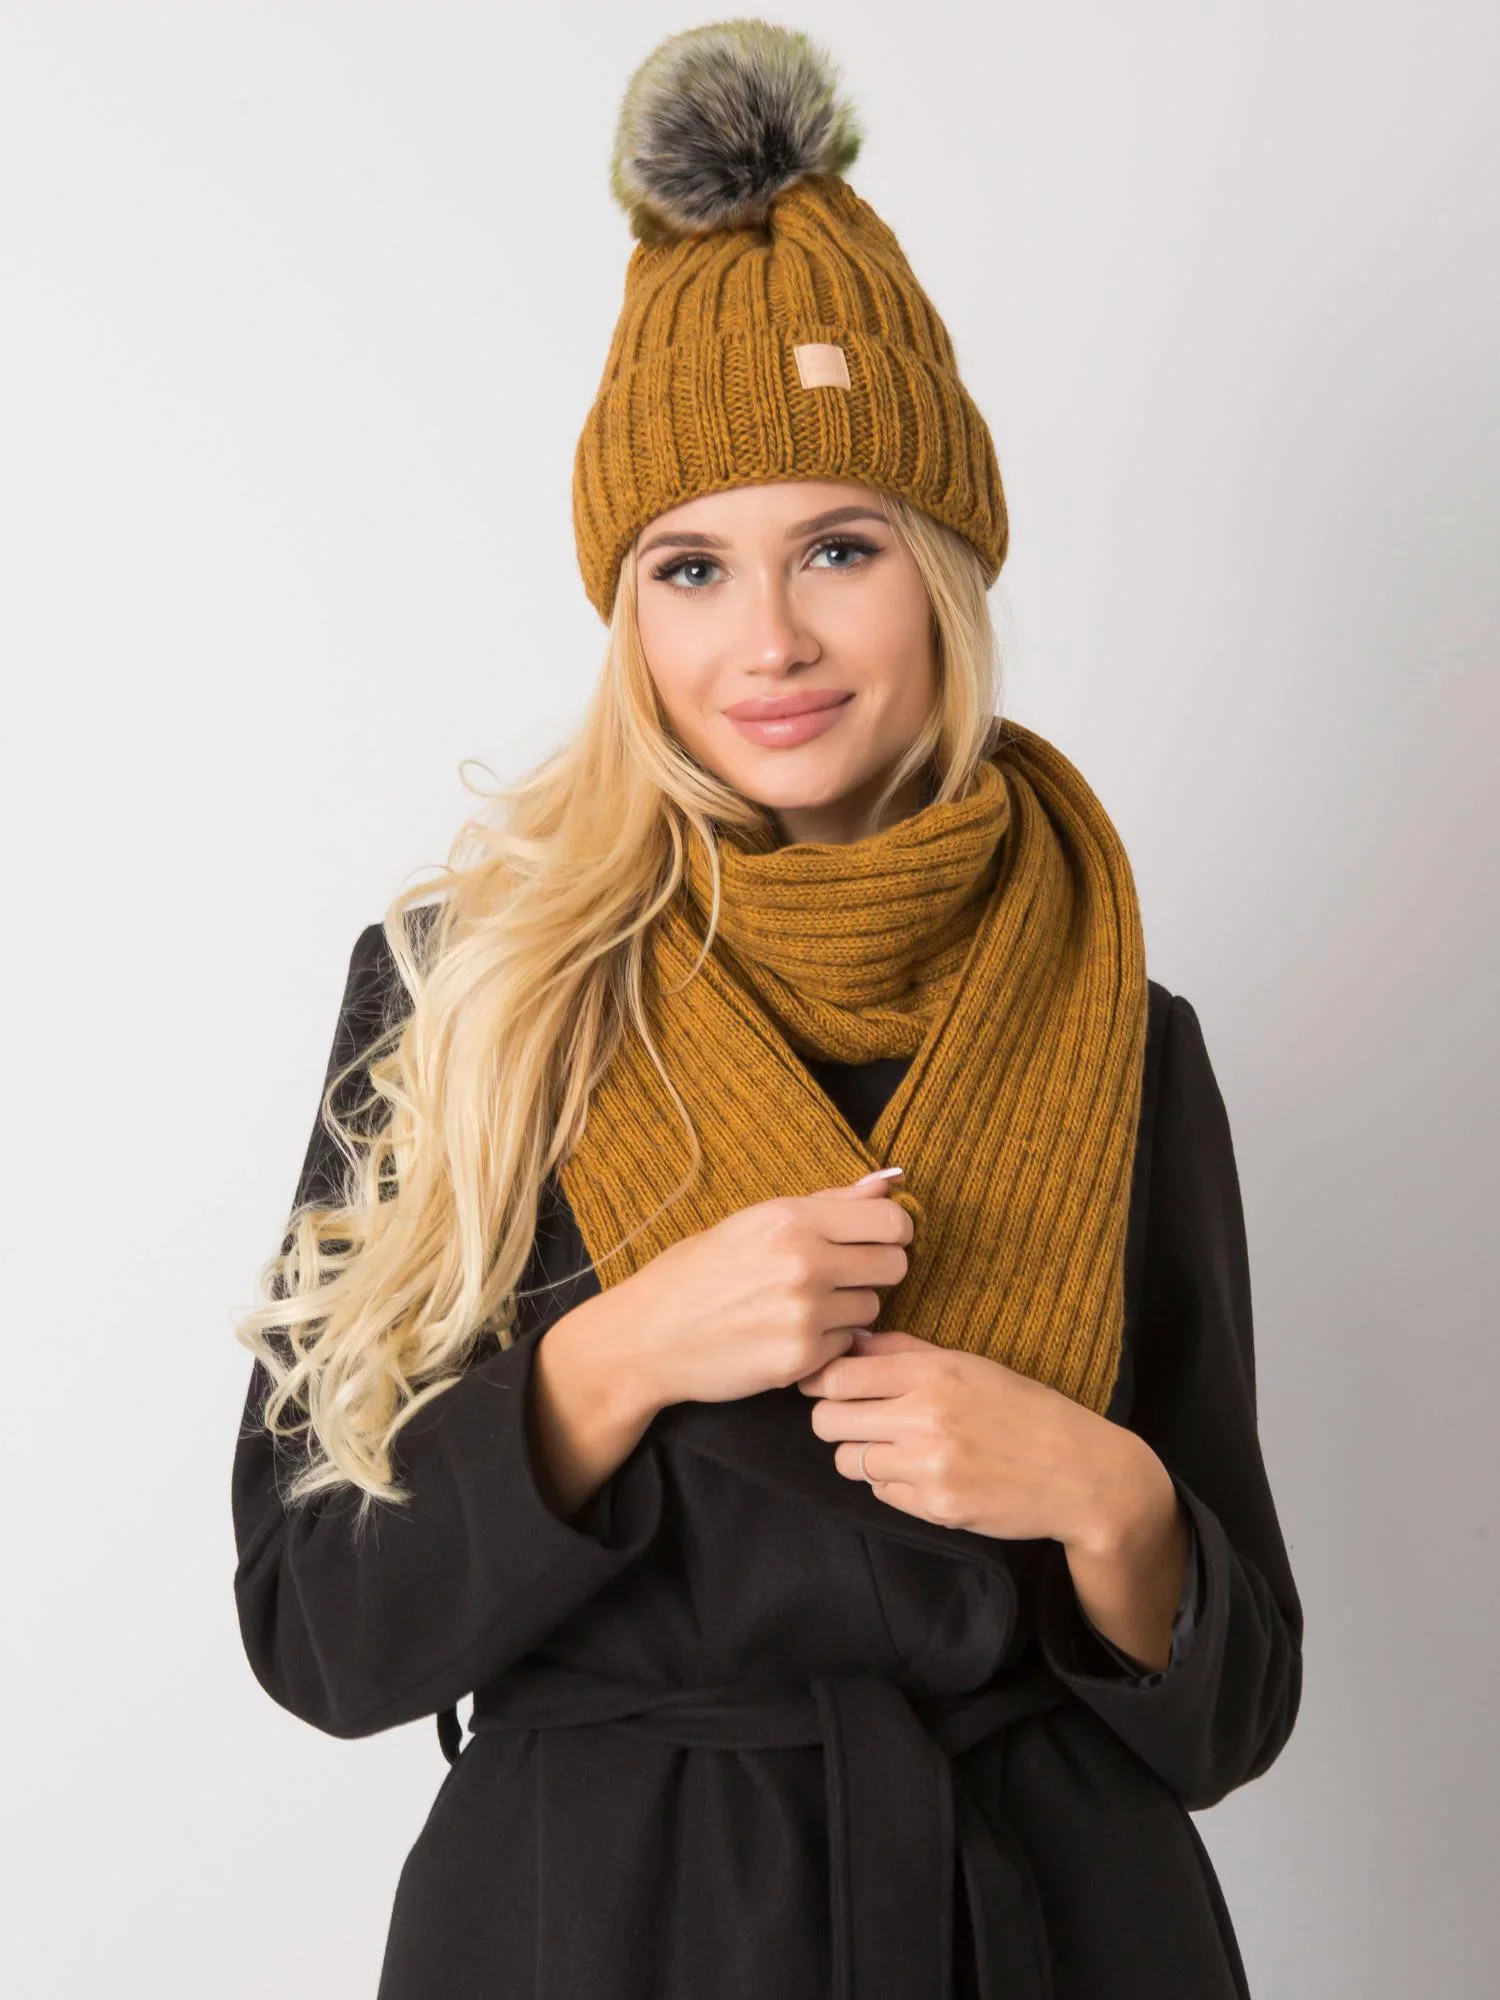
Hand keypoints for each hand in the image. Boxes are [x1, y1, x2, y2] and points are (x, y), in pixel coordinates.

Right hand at [602, 1170, 914, 1411]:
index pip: (891, 1219)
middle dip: (875, 1270)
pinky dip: (828, 1341)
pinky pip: (847, 1343)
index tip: (875, 1240)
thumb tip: (887, 1182)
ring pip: (873, 1307)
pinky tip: (789, 1333)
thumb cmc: (699, 1272)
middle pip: (895, 1265)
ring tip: (802, 1305)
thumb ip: (827, 1203)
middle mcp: (804, 1262)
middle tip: (841, 1275)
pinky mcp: (801, 1358)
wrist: (649, 1336)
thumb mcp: (754, 1221)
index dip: (891, 1230)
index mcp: (792, 1218)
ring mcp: (804, 1313)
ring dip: (849, 1308)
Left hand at [797, 1328, 1148, 1549]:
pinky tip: (922, 1473)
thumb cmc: (1024, 1410)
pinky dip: (891, 1484)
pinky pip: (880, 1493)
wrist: (1080, 1473)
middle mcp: (926, 1419)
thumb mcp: (969, 1364)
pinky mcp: (936, 1509)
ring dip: (860, 1454)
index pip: (839, 1375)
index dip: (822, 1381)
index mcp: (934, 1374)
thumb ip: (904, 1352)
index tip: (826, 1386)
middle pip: (828, 1421)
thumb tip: (850, 1340)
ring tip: (893, 1447)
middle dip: (833, 1420)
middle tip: (854, 1420)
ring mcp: (929, 1468)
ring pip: (847, 1461)